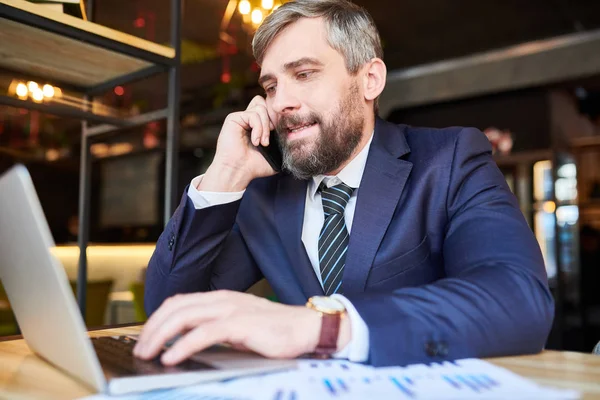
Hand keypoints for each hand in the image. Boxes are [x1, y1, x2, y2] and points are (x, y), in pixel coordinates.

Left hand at [133, 291, 346, 365]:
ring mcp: (231, 310)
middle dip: (152, 328)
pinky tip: (171, 357)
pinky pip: (203, 333)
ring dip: (160, 336)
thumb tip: (186, 344)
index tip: (145, 337)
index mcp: (220, 298)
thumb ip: (215, 329)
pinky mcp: (241, 324)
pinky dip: (182, 345)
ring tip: (148, 353)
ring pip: (184, 317)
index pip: (179, 302)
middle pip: (176, 308)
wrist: (306, 328)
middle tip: (140, 349)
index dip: (157, 318)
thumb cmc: (274, 331)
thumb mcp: (239, 327)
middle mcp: (222, 300)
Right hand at [200, 96, 276, 191]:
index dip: (276, 118)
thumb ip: (282, 142)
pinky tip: (255, 141)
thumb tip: (294, 133)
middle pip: (265, 103)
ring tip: (262, 143)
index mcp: (257, 125)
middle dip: (271, 120)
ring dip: (265, 127)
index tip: (276, 135)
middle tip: (269, 139)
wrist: (238, 171)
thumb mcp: (275, 154)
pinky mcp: (234, 118)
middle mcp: (248, 119)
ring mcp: (241, 118)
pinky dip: (258, 128)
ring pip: (261, 108)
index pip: (269, 109)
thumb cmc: (254, 166)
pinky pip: (253, 114)